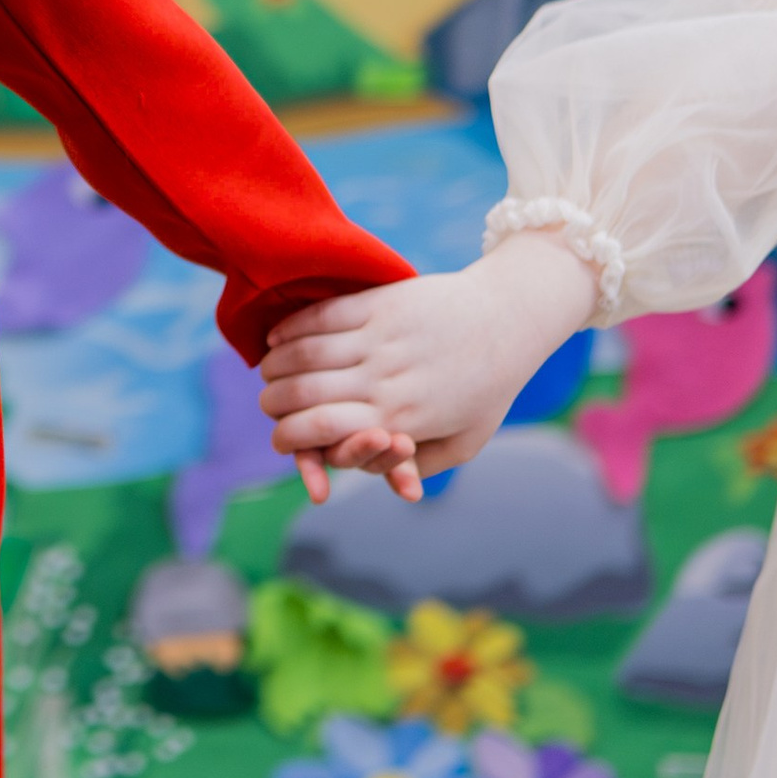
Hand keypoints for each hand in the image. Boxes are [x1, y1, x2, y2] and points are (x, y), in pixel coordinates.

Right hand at [258, 235, 600, 501]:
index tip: (279, 440)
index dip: (288, 439)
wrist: (510, 320)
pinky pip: (321, 316)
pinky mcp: (380, 303)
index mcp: (401, 419)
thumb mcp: (462, 445)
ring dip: (275, 364)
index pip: (321, 432)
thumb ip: (413, 466)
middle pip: (302, 393)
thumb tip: (368, 474)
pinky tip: (277, 337)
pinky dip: (291, 328)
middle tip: (268, 404)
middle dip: (273, 402)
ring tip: (267, 370)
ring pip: (305, 353)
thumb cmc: (488, 390)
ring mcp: (380, 338)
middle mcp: (384, 379)